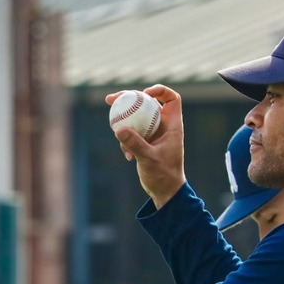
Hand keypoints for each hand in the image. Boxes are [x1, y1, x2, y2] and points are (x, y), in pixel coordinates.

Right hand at [105, 85, 185, 207]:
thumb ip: (135, 144)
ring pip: (137, 119)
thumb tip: (119, 128)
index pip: (171, 99)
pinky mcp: (145, 143)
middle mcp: (164, 127)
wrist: (164, 192)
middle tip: (111, 100)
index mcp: (172, 126)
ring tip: (113, 128)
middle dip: (129, 100)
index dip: (159, 91)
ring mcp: (153, 135)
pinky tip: (127, 155)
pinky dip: (126, 141)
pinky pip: (132, 134)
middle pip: (147, 104)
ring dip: (124, 122)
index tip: (143, 94)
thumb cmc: (164, 176)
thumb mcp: (149, 159)